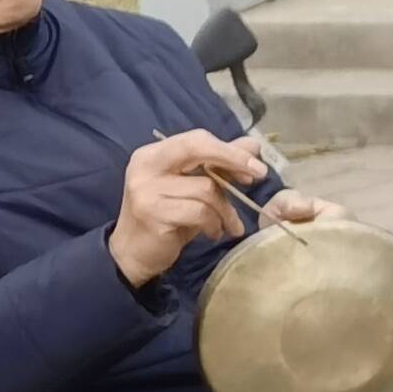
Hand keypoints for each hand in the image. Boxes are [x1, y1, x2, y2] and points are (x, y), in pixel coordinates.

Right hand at [109, 130, 274, 287]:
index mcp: (154, 154)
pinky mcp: (153, 214)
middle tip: (258, 177)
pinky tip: (212, 232)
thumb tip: (252, 145)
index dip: (230, 149)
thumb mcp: (193, 188)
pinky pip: (200, 212)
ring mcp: (146, 189)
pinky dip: (214, 224)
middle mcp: (146, 166)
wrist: (133, 253)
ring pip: (206, 188)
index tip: (255, 165)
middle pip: (198, 149)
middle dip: (234, 161)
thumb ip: (219, 165)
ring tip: (228, 224)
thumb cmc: (167, 218)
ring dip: (226, 210)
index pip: (196, 139)